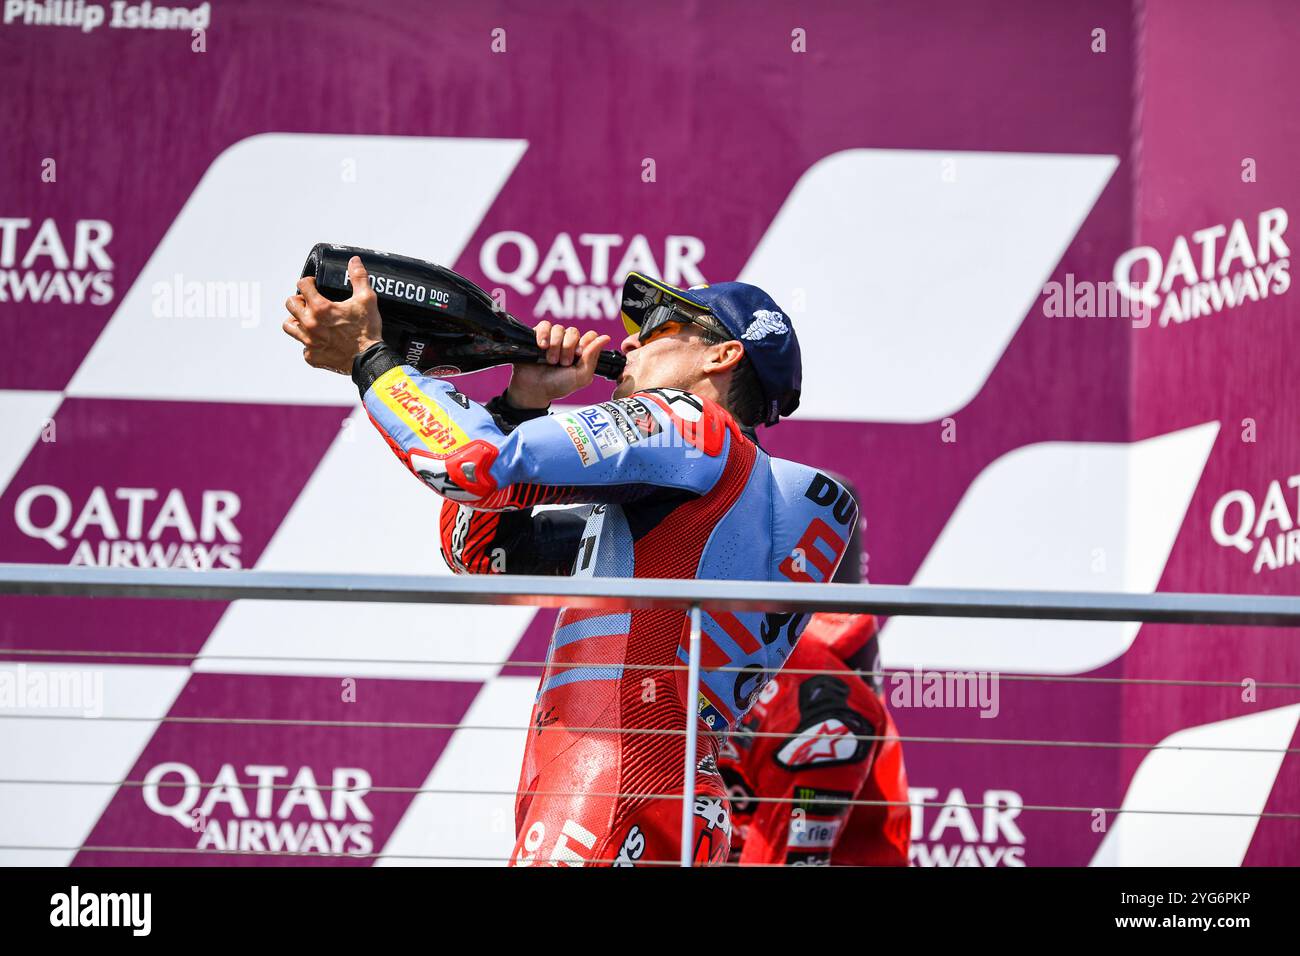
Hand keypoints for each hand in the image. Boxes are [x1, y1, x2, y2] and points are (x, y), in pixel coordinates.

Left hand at [283, 256, 383, 374]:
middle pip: (290, 304)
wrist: (369, 360)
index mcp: (320, 308)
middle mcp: (310, 324)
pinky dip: (309, 342)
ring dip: (296, 320)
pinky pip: (303, 346)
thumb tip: (354, 261)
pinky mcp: (312, 356)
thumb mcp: (367, 300)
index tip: (314, 284)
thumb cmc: (367, 331)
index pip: (302, 285)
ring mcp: (308, 342)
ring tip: (309, 320)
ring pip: (289, 326)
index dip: (309, 282)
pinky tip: (320, 340)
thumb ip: (359, 277)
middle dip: (300, 300)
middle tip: (311, 302)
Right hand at [506, 321, 611, 408]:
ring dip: (555, 345)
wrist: (534, 389)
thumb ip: (592, 357)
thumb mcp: (581, 376)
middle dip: (568, 348)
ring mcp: (552, 340)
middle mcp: (567, 344)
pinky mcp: (538, 336)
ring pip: (559, 329)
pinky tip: (542, 346)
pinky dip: (544, 335)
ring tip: (550, 360)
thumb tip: (605, 337)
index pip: (590, 336)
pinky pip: (544, 325)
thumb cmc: (557, 385)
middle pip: (574, 332)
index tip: (579, 353)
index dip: (586, 341)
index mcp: (580, 353)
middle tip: (563, 363)